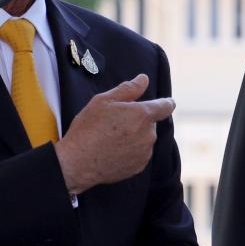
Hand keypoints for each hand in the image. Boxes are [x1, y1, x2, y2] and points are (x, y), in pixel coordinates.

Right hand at [54, 74, 175, 195]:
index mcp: (142, 115)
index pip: (165, 106)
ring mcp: (145, 152)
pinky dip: (130, 151)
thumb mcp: (104, 101)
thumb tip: (144, 79)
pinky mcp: (139, 166)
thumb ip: (128, 89)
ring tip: (110, 138)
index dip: (166, 103)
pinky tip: (113, 150)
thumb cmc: (88, 129)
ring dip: (134, 136)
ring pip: (144, 139)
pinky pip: (139, 154)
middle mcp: (148, 134)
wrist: (78, 163)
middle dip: (138, 120)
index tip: (166, 102)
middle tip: (115, 123)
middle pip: (150, 123)